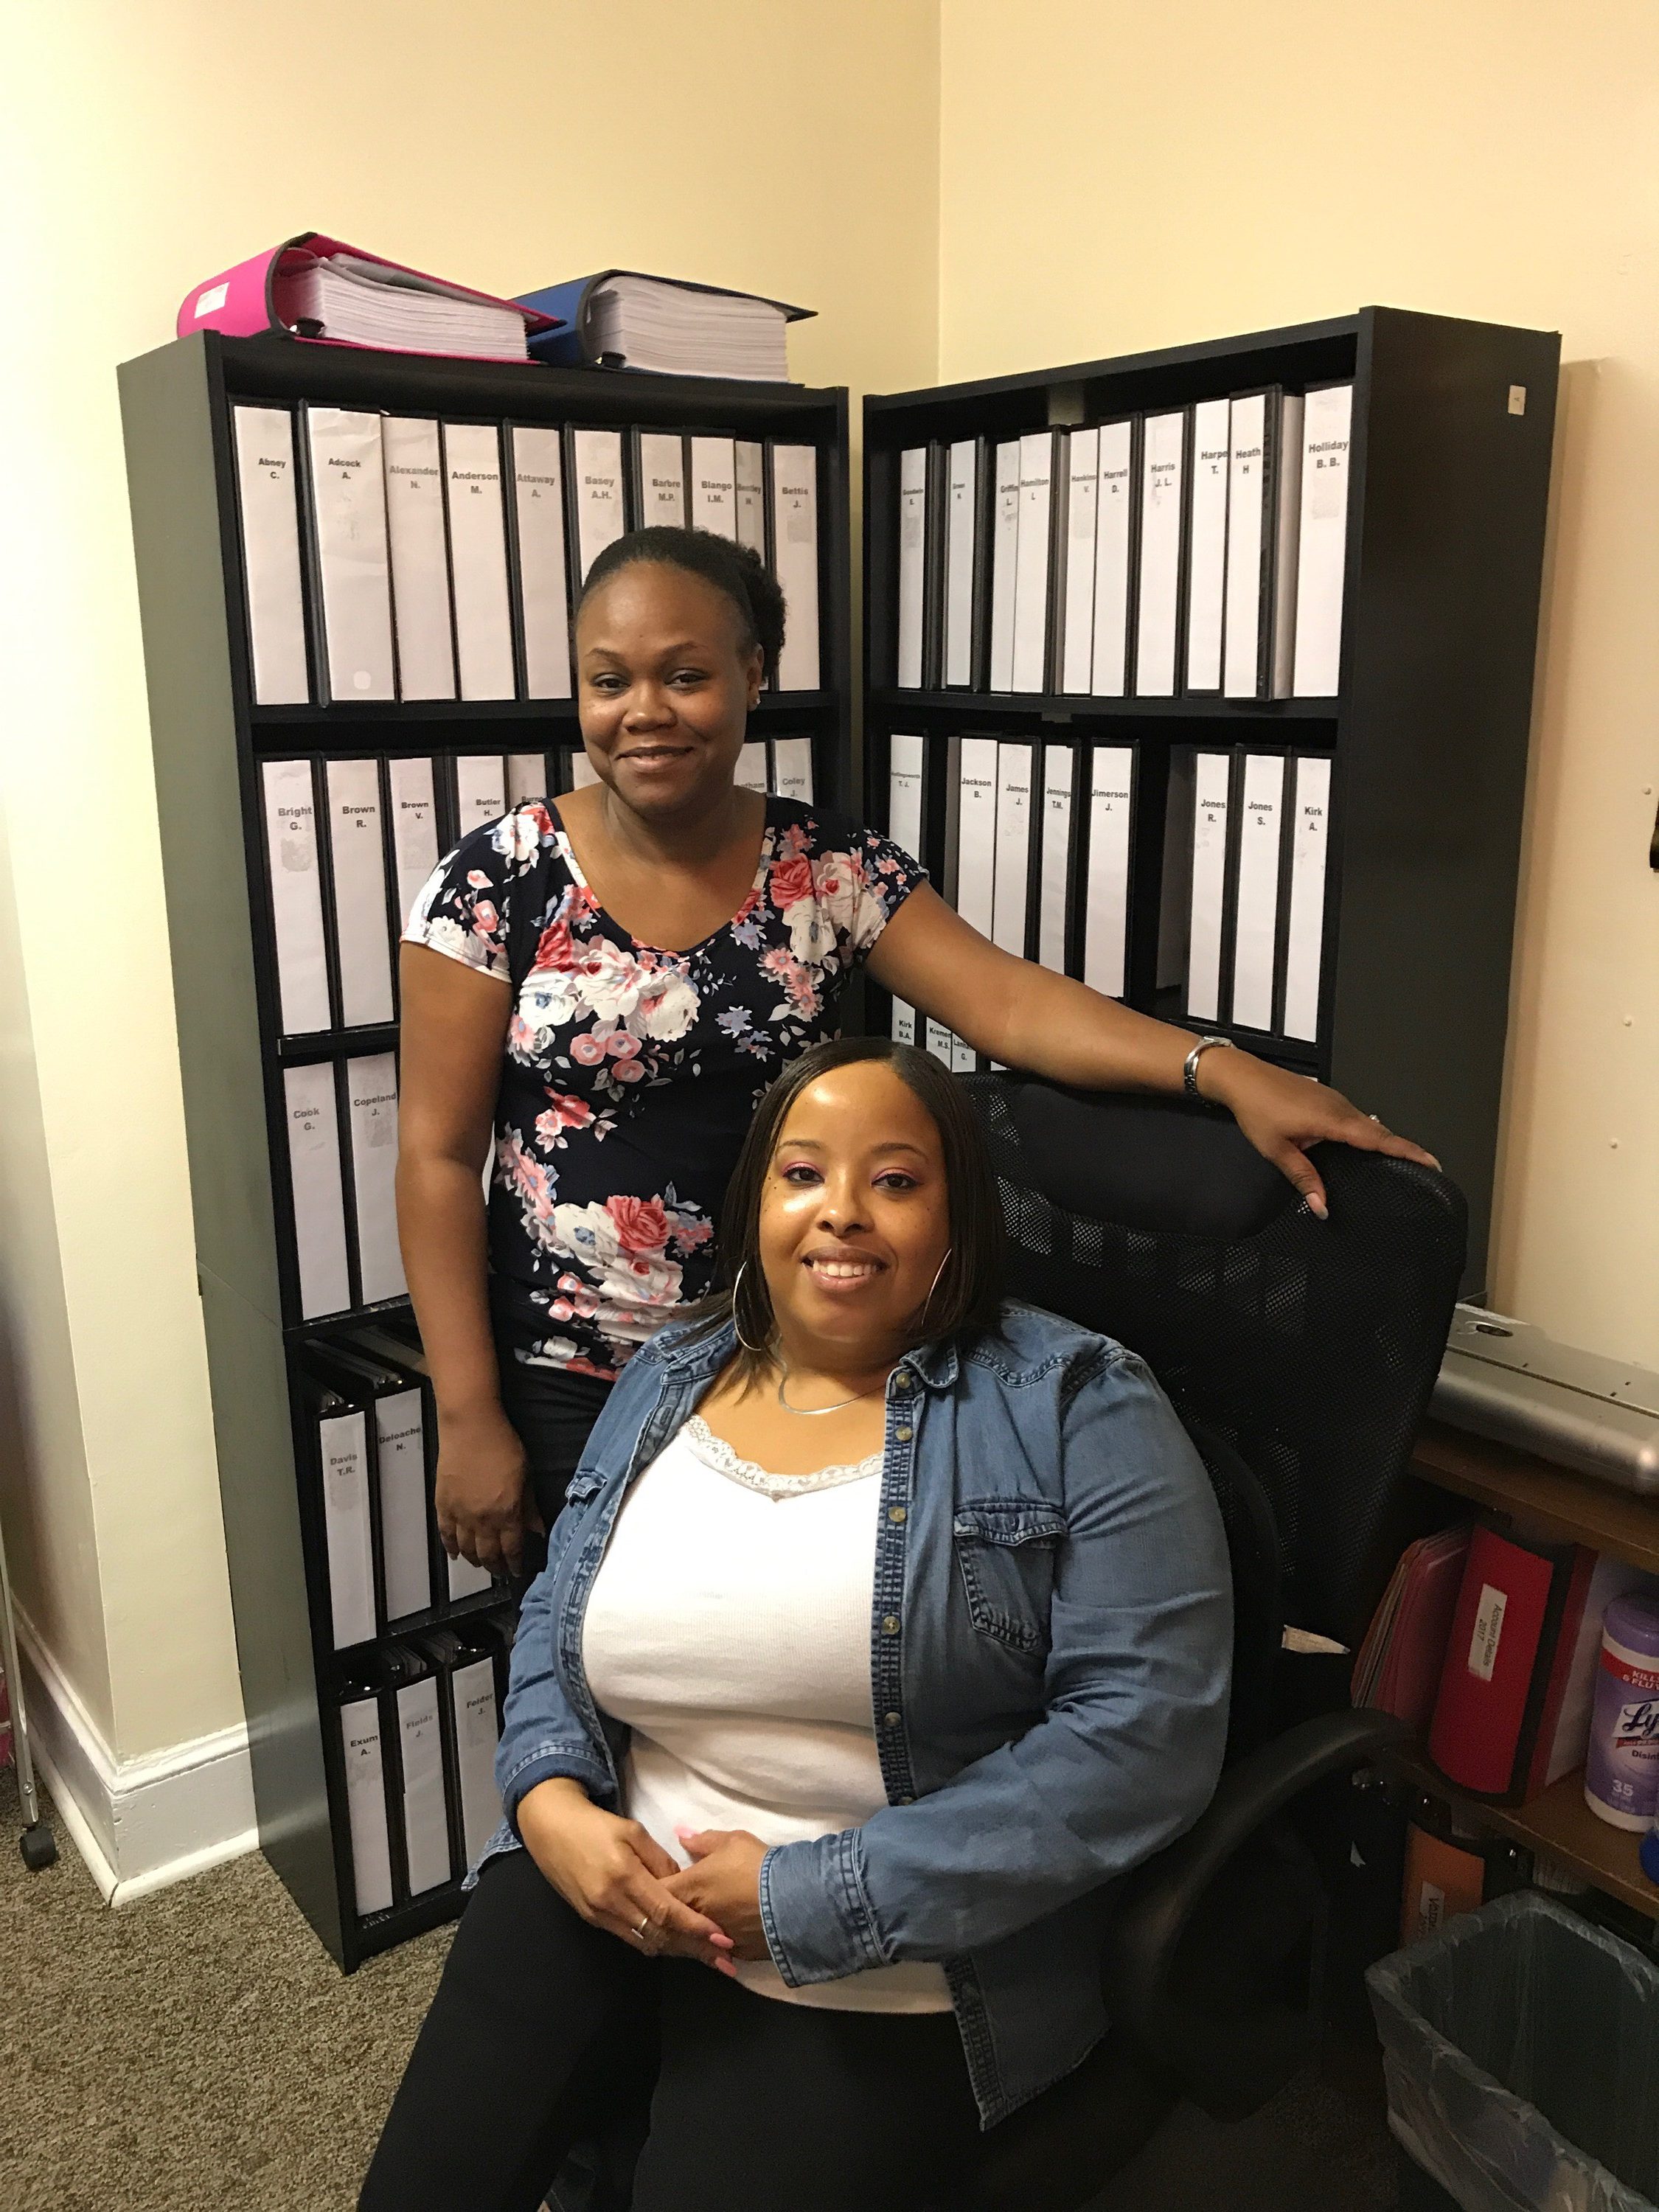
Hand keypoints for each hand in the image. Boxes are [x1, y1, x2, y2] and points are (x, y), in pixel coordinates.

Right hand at [434, 1401, 542, 1577]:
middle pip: (488, 1554)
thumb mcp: (526, 1475)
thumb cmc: (503, 1445)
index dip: (515, 1563)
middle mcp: (482, 1519)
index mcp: (507, 1513)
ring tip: (481, 1563)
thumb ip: (530, 1506)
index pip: (512, 1548)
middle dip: (496, 1566)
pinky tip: (455, 1554)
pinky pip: (445, 1534)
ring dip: (474, 1559)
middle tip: (500, 1571)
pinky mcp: (442, 1504)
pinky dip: (450, 1546)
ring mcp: (460, 1514)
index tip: (517, 1570)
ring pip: (466, 1548)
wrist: (470, 1427)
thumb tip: (537, 1529)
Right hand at [518, 1780, 736, 1973]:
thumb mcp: (633, 1831)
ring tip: (706, 1956)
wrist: (550, 1830)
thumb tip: (683, 1883)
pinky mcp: (592, 1920)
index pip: (667, 1912)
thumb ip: (660, 1860)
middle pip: (659, 1935)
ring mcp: (599, 1915)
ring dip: (677, 1951)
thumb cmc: (595, 1825)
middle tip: (724, 1960)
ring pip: (645, 1943)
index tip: (722, 1938)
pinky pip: (629, 1938)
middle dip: (694, 1949)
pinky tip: (674, 1943)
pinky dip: (654, 1942)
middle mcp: (611, 1902)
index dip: (696, 1928)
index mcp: (624, 1876)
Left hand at [664, 1828, 769, 1961]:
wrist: (793, 1897)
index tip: (661, 1882)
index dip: (655, 1886)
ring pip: (692, 1938)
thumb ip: (702, 1841)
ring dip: (693, 1931)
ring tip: (702, 1921)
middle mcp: (695, 1917)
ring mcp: (713, 1939)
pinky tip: (723, 1935)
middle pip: (670, 1919)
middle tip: (680, 1904)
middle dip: (671, 1913)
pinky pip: (717, 1950)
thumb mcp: (731, 1841)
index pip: (656, 1890)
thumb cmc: (756, 1864)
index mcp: (689, 1887)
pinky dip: (716, 1943)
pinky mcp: (733, 1954)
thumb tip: (681, 1835)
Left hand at [1201, 1051, 1439, 1218]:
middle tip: (1425, 1166)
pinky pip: (1355, 1116)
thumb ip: (1303, 1179)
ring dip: (1384, 1139)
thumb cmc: (1257, 1109)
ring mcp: (1334, 1099)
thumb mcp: (1278, 1150)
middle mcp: (1340, 1107)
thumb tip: (1321, 1206)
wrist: (1241, 1077)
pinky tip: (1366, 1142)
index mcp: (1332, 1120)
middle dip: (1403, 1148)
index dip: (1407, 1151)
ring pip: (1367, 1123)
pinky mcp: (1326, 1097)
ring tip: (1402, 1158)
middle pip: (1379, 1131)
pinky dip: (1367, 1131)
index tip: (1431, 1162)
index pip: (1378, 1139)